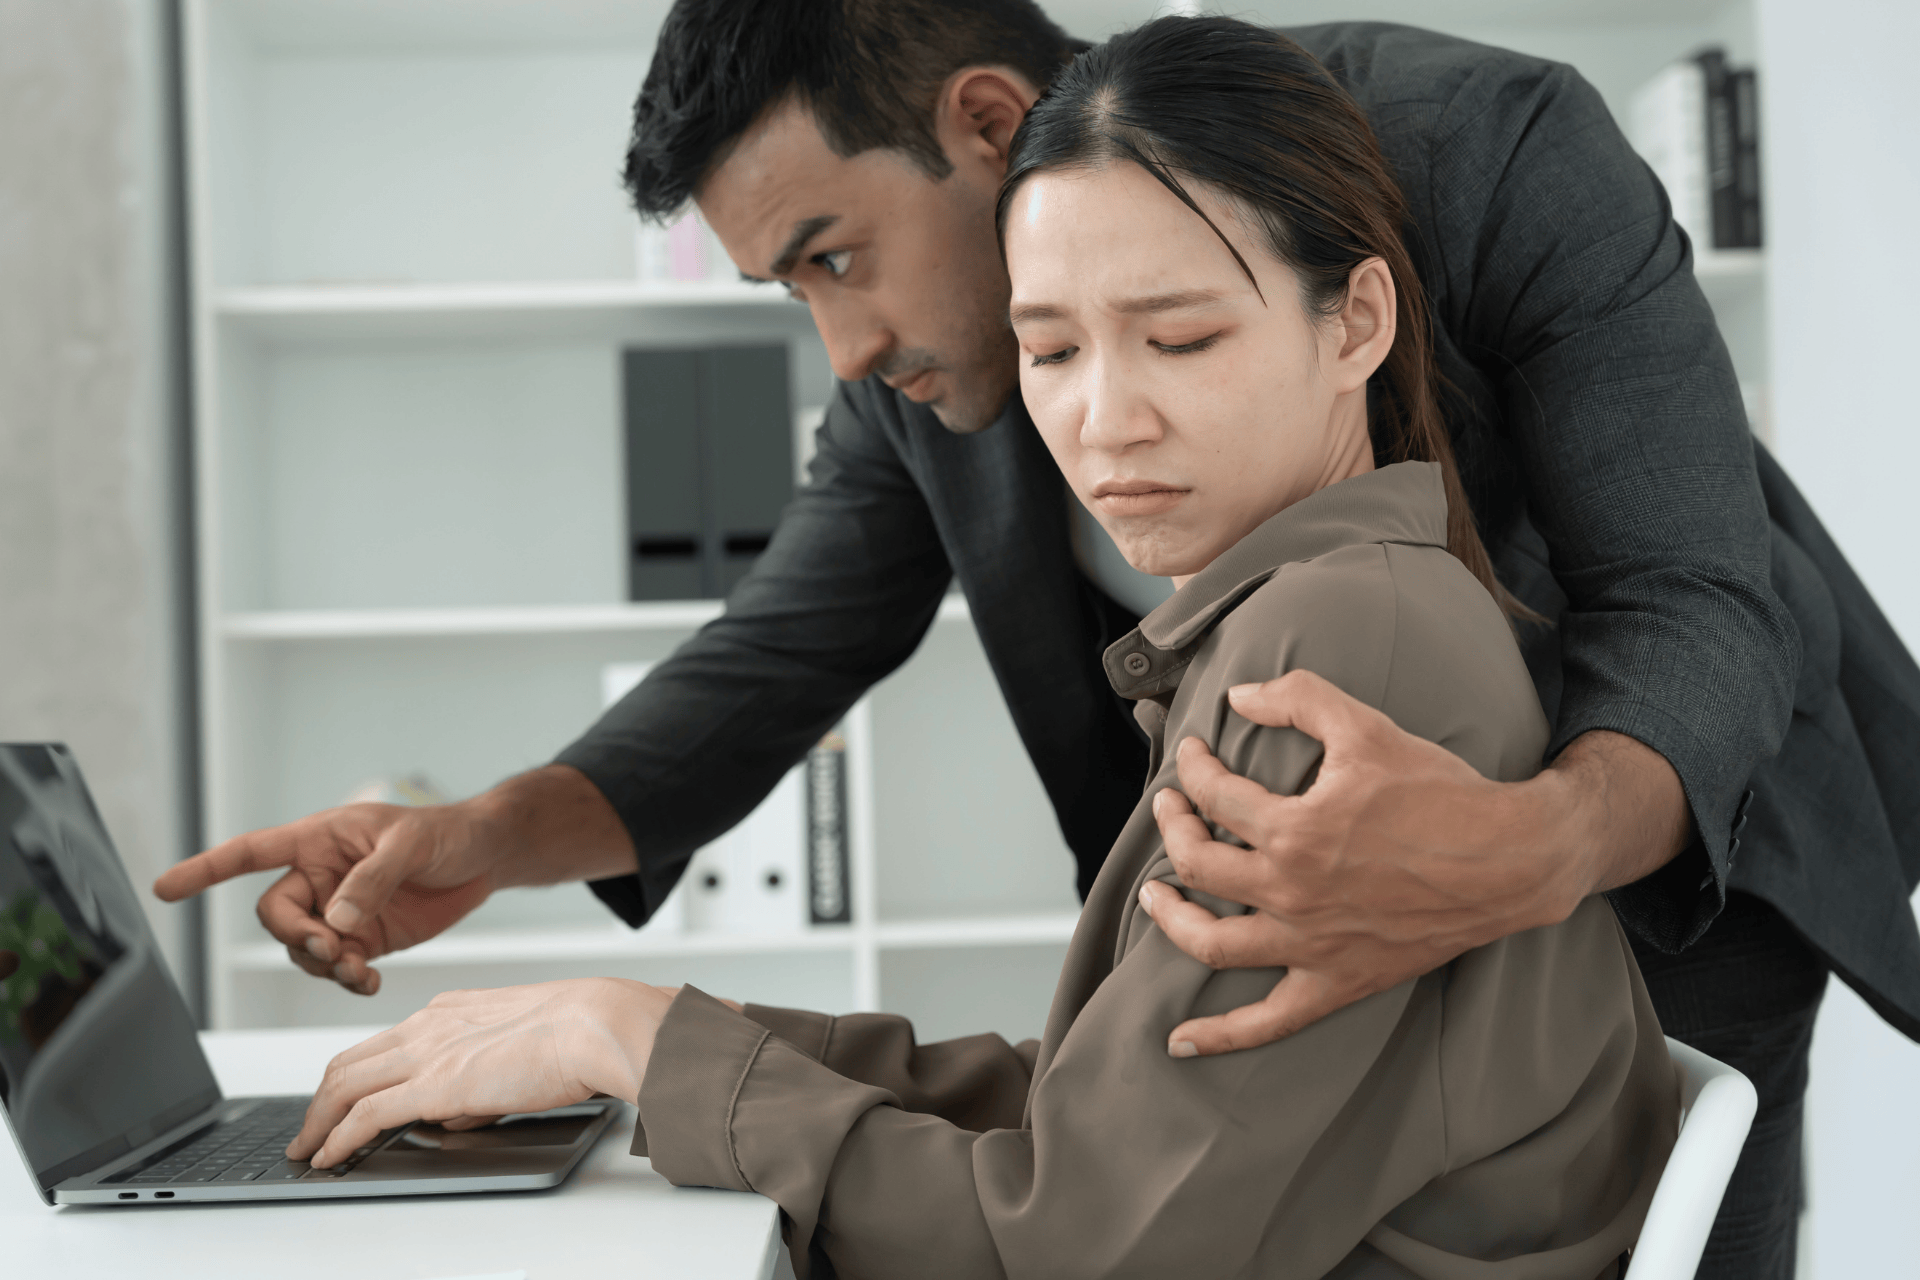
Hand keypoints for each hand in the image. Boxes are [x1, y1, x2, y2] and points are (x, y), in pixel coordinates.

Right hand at [153, 800, 501, 995]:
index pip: (251, 853)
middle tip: (333, 949)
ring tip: (359, 969)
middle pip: (276, 916)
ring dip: (323, 965)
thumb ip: (371, 881)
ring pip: (303, 949)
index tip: (164, 888)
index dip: (206, 869)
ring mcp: (340, 911)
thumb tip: (336, 922)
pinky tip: (368, 981)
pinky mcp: (364, 938)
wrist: (485, 857)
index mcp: (319, 840)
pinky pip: (337, 966)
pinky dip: (347, 979)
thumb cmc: (446, 832)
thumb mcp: (411, 845)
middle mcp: (320, 876)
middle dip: (296, 937)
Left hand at [287, 978, 674, 1167]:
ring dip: (318, 1122)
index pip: (383, 1044)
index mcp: (450, 1009)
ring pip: (344, 1085)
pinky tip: (328, 1156)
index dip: (354, 1075)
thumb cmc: (578, 1031)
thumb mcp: (514, 1042)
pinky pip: (364, 1115)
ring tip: (308, 1150)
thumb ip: (475, 1072)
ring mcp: (427, 1053)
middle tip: (310, 1129)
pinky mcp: (432, 1085)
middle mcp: (428, 1024)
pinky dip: (337, 1138)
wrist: (595, 1024)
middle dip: (321, 1100)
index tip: (343, 1100)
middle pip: (349, 1062)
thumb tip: (454, 1111)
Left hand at [1142, 670, 1687, 1056]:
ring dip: (1171, 918)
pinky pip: (1266, 1023)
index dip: (1194, 769)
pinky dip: (1219, 1037)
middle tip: (1169, 808)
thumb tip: (1237, 695)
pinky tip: (1179, 1042)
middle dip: (1172, 829)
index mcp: (1294, 831)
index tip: (1194, 755)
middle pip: (1197, 866)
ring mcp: (1310, 946)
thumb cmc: (1439, 791)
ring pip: (1211, 944)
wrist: (1510, 860)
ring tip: (1154, 896)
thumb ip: (1298, 697)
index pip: (1214, 796)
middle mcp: (1292, 894)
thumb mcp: (1366, 726)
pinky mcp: (1337, 983)